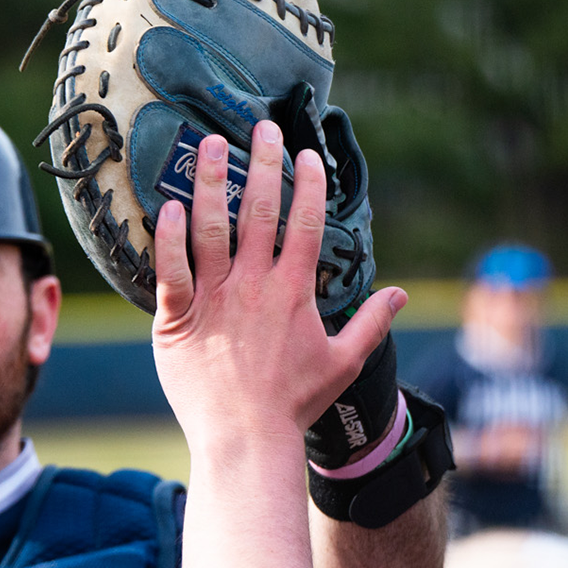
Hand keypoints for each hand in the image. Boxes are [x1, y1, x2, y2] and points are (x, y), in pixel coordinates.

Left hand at [151, 120, 404, 453]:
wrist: (246, 439)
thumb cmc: (294, 404)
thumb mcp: (343, 363)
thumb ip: (371, 323)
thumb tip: (399, 295)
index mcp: (293, 292)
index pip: (304, 224)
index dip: (307, 185)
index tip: (307, 153)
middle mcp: (254, 286)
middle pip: (259, 212)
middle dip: (262, 165)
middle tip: (260, 128)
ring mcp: (214, 299)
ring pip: (210, 228)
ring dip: (210, 182)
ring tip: (208, 144)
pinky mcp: (178, 318)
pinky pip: (170, 269)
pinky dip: (168, 238)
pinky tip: (167, 206)